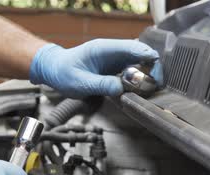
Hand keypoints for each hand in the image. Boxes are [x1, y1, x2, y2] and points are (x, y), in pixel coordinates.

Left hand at [29, 39, 162, 98]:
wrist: (54, 70)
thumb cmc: (63, 73)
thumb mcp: (80, 82)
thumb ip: (101, 85)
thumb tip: (121, 89)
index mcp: (104, 48)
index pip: (133, 47)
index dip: (147, 57)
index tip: (156, 71)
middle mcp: (113, 52)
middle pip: (141, 55)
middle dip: (151, 69)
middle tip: (153, 86)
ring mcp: (114, 60)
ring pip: (139, 64)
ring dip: (145, 76)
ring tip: (145, 91)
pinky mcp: (114, 69)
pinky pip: (132, 73)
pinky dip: (137, 82)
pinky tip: (135, 92)